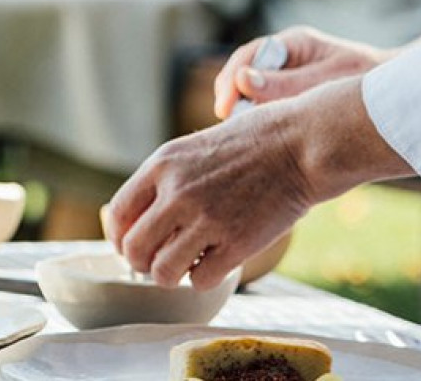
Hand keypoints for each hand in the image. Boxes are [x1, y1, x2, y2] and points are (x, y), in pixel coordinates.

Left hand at [102, 103, 316, 289]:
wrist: (302, 143)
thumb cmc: (255, 140)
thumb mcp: (196, 146)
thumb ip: (168, 178)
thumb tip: (146, 215)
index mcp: (163, 164)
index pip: (118, 214)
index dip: (120, 237)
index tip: (131, 244)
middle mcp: (178, 193)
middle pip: (134, 249)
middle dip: (143, 262)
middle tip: (159, 261)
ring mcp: (207, 220)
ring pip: (162, 272)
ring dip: (172, 275)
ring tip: (187, 265)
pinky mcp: (237, 244)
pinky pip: (200, 280)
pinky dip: (205, 278)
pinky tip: (217, 262)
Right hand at [213, 27, 390, 119]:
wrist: (398, 96)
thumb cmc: (370, 81)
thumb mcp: (329, 81)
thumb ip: (287, 83)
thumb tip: (242, 82)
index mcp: (294, 44)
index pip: (249, 56)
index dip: (231, 81)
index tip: (225, 108)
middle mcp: (287, 58)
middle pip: (244, 74)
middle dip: (231, 97)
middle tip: (225, 122)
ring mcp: (288, 78)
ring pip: (252, 94)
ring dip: (244, 111)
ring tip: (239, 134)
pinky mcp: (293, 98)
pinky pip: (267, 108)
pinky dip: (259, 121)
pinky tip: (258, 139)